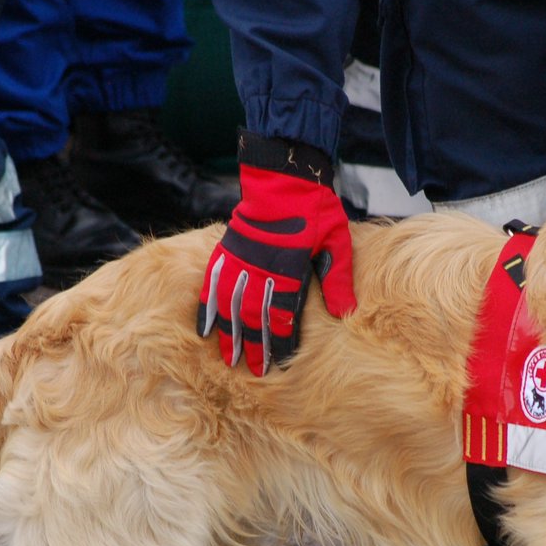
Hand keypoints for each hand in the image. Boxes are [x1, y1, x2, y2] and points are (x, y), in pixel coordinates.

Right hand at [196, 132, 355, 374]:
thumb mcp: (336, 242)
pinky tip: (202, 329)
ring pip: (230, 306)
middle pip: (254, 317)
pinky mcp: (226, 251)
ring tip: (228, 359)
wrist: (284, 175)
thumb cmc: (315, 208)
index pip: (283, 315)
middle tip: (253, 370)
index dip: (281, 340)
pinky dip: (206, 308)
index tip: (280, 362)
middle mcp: (261, 270)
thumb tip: (343, 312)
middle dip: (254, 346)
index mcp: (290, 270)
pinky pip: (211, 285)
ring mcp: (240, 261)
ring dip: (229, 335)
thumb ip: (337, 278)